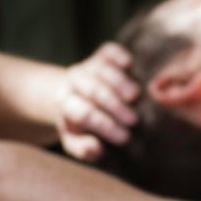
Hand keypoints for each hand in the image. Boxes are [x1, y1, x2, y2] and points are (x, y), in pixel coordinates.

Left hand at [54, 42, 138, 161]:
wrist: (71, 97)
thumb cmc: (79, 126)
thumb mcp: (75, 142)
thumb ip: (83, 149)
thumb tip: (96, 149)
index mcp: (65, 104)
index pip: (84, 114)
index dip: (104, 126)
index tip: (124, 138)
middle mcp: (73, 82)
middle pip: (93, 90)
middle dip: (114, 106)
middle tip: (134, 121)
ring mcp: (87, 67)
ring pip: (101, 69)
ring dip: (118, 82)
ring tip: (135, 97)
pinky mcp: (100, 56)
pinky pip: (107, 51)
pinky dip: (117, 54)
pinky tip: (129, 63)